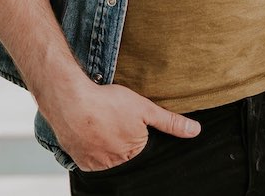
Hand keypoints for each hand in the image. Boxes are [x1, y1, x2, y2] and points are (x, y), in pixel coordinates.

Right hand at [40, 78, 201, 171]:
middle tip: (113, 119)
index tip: (128, 120)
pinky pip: (89, 156)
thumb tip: (195, 131)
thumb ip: (170, 122)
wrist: (70, 100)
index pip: (142, 147)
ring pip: (106, 155)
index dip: (137, 131)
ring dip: (106, 142)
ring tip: (101, 122)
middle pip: (124, 153)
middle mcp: (114, 164)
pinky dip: (90, 145)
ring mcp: (94, 163)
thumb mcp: (145, 108)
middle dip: (122, 138)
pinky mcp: (78, 159)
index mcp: (133, 153)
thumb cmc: (107, 102)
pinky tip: (90, 130)